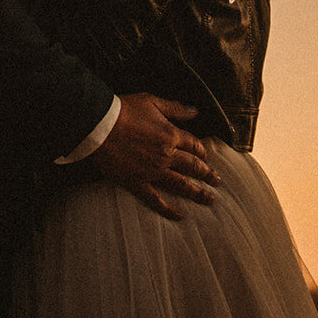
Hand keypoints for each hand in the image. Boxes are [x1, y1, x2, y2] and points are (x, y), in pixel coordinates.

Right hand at [90, 94, 219, 220]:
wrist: (100, 125)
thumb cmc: (124, 110)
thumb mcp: (152, 102)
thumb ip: (175, 108)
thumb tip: (194, 111)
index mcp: (171, 135)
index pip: (194, 146)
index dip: (203, 152)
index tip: (207, 158)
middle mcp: (166, 155)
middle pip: (193, 167)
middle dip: (207, 175)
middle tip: (217, 182)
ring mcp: (153, 171)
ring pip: (181, 185)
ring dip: (197, 193)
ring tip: (209, 200)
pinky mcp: (138, 182)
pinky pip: (156, 200)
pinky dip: (168, 209)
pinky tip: (179, 216)